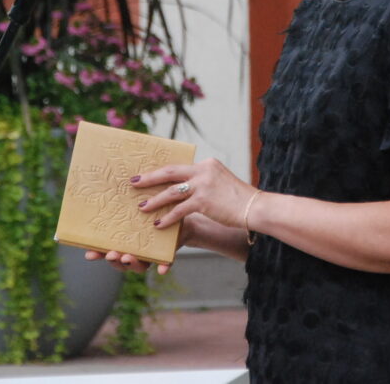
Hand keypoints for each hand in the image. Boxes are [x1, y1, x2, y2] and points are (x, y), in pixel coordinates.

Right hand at [83, 213, 201, 274]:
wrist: (179, 215)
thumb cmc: (154, 210)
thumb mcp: (138, 207)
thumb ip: (125, 204)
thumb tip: (111, 187)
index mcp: (126, 241)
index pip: (109, 251)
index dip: (99, 254)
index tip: (89, 254)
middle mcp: (137, 252)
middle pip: (122, 262)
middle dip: (116, 260)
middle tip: (111, 254)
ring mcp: (151, 255)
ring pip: (141, 266)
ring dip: (134, 264)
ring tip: (128, 257)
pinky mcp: (168, 254)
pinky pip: (166, 263)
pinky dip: (163, 267)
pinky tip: (162, 270)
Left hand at [132, 158, 257, 229]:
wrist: (256, 208)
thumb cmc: (238, 200)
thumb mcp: (220, 183)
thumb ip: (203, 183)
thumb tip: (182, 190)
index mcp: (207, 164)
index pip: (178, 167)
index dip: (160, 172)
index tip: (146, 175)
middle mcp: (203, 170)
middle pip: (169, 172)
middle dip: (149, 178)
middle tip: (133, 183)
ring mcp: (204, 185)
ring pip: (171, 192)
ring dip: (154, 200)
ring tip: (141, 207)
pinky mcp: (204, 201)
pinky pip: (180, 210)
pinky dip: (167, 218)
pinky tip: (158, 225)